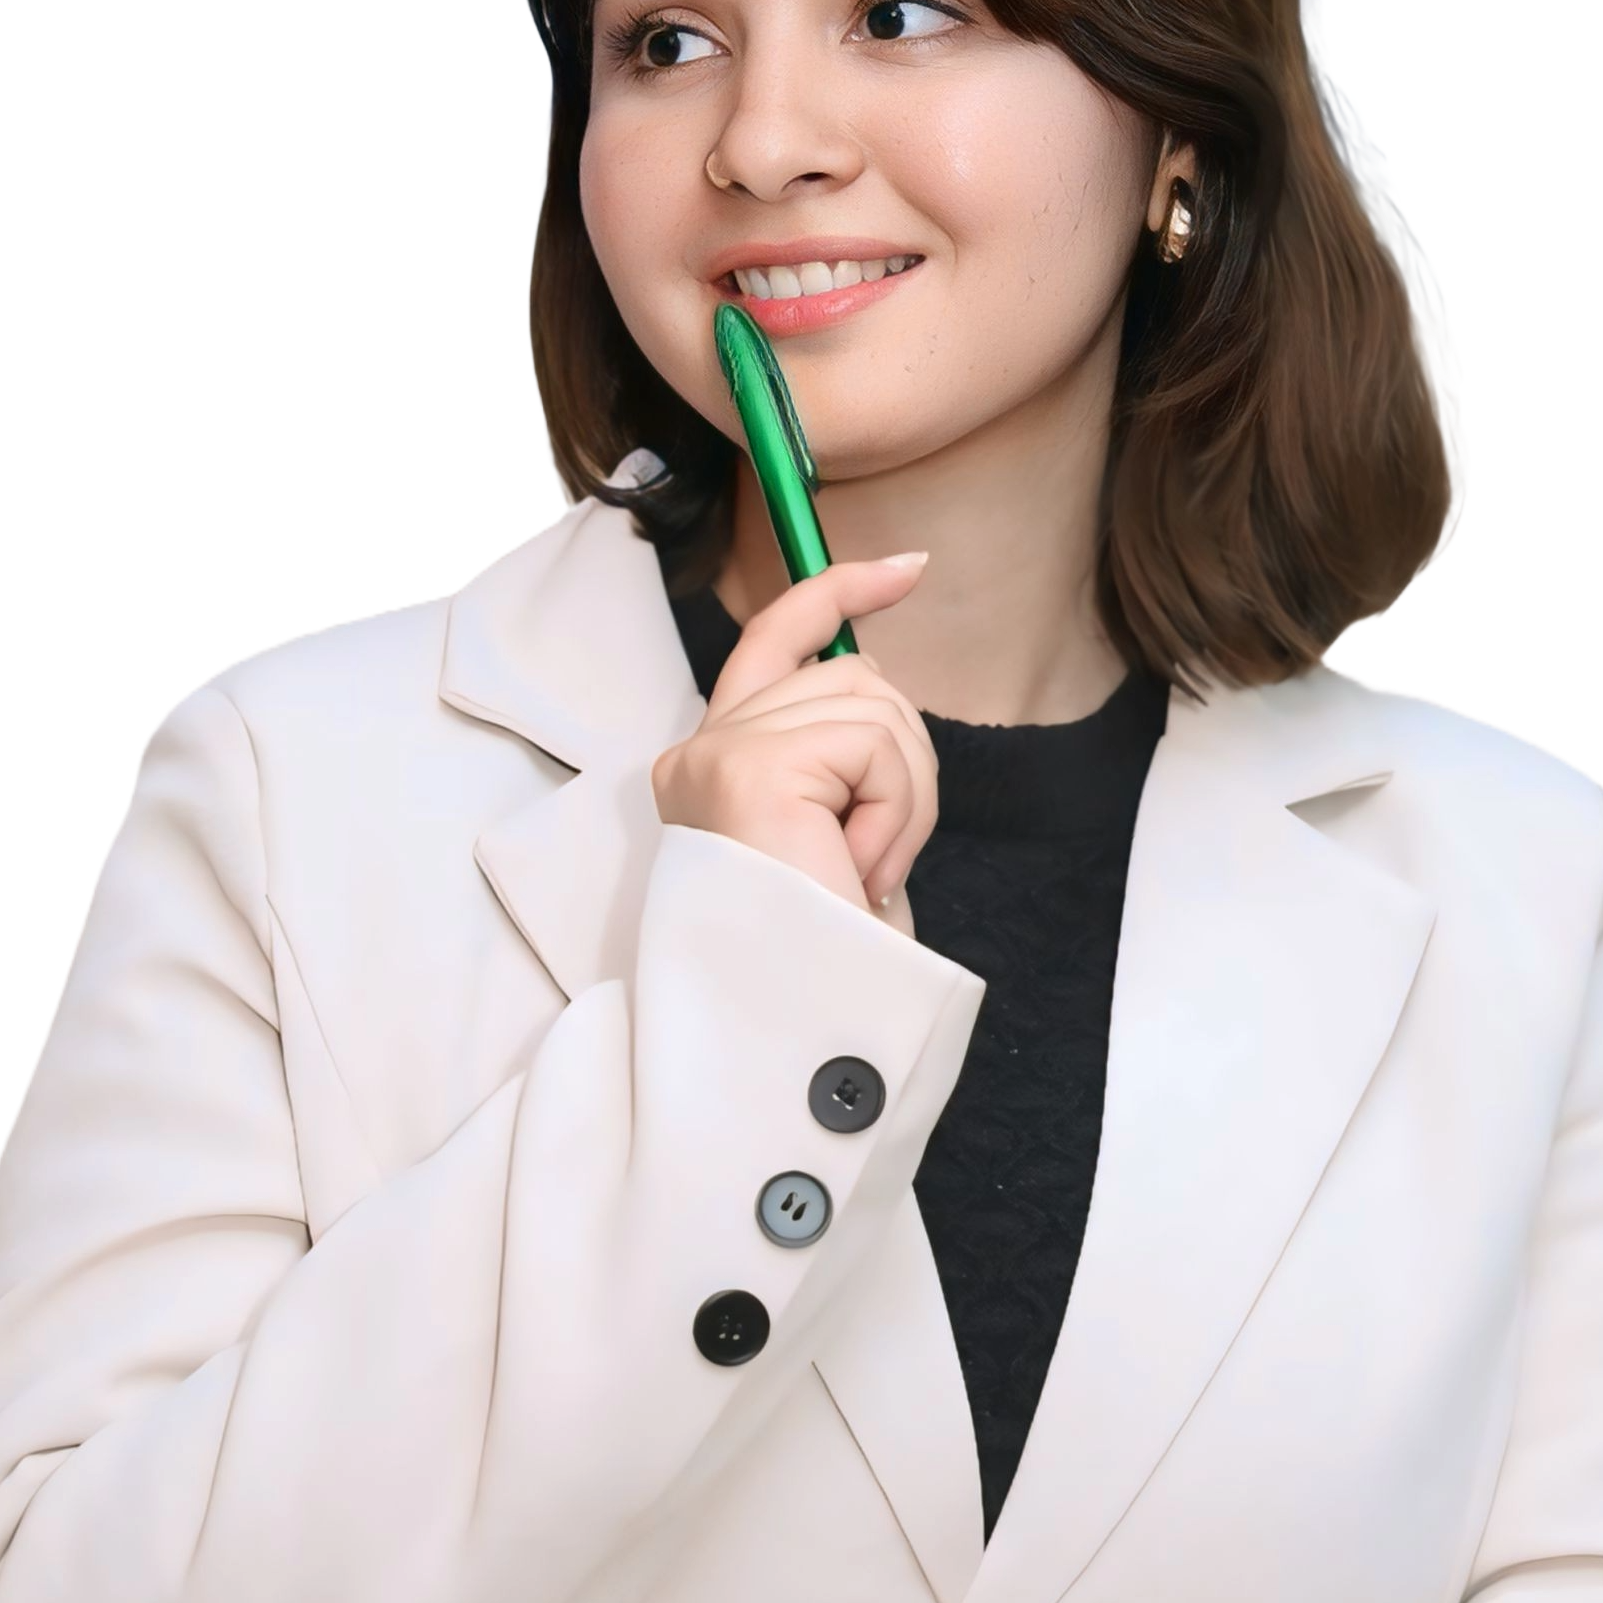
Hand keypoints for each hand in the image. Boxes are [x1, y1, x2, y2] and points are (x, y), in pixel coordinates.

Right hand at [652, 554, 936, 933]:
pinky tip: (859, 867)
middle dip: (904, 764)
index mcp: (712, 763)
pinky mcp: (750, 769)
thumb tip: (873, 672)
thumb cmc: (824, 958)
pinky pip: (875, 746)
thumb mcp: (834, 835)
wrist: (801, 1032)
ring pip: (876, 707)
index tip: (904, 570)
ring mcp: (718, 754)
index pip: (776, 637)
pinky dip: (894, 810)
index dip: (839, 592)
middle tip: (874, 859)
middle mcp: (699, 750)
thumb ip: (838, 753)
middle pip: (854, 677)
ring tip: (862, 872)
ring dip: (903, 798)